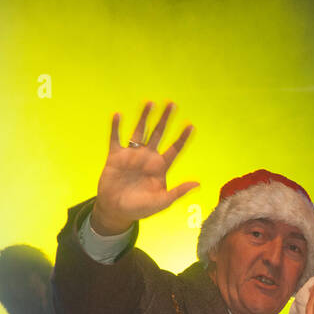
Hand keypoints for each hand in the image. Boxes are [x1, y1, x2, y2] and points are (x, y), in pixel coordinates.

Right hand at [90, 102, 198, 234]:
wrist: (116, 210)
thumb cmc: (140, 208)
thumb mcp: (162, 202)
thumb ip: (178, 192)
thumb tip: (197, 184)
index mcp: (160, 167)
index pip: (174, 149)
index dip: (182, 138)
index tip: (190, 126)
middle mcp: (147, 157)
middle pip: (158, 134)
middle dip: (165, 120)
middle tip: (172, 104)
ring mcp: (132, 155)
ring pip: (139, 132)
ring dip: (144, 118)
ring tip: (149, 103)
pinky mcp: (115, 157)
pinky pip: (116, 139)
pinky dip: (116, 127)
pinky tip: (118, 115)